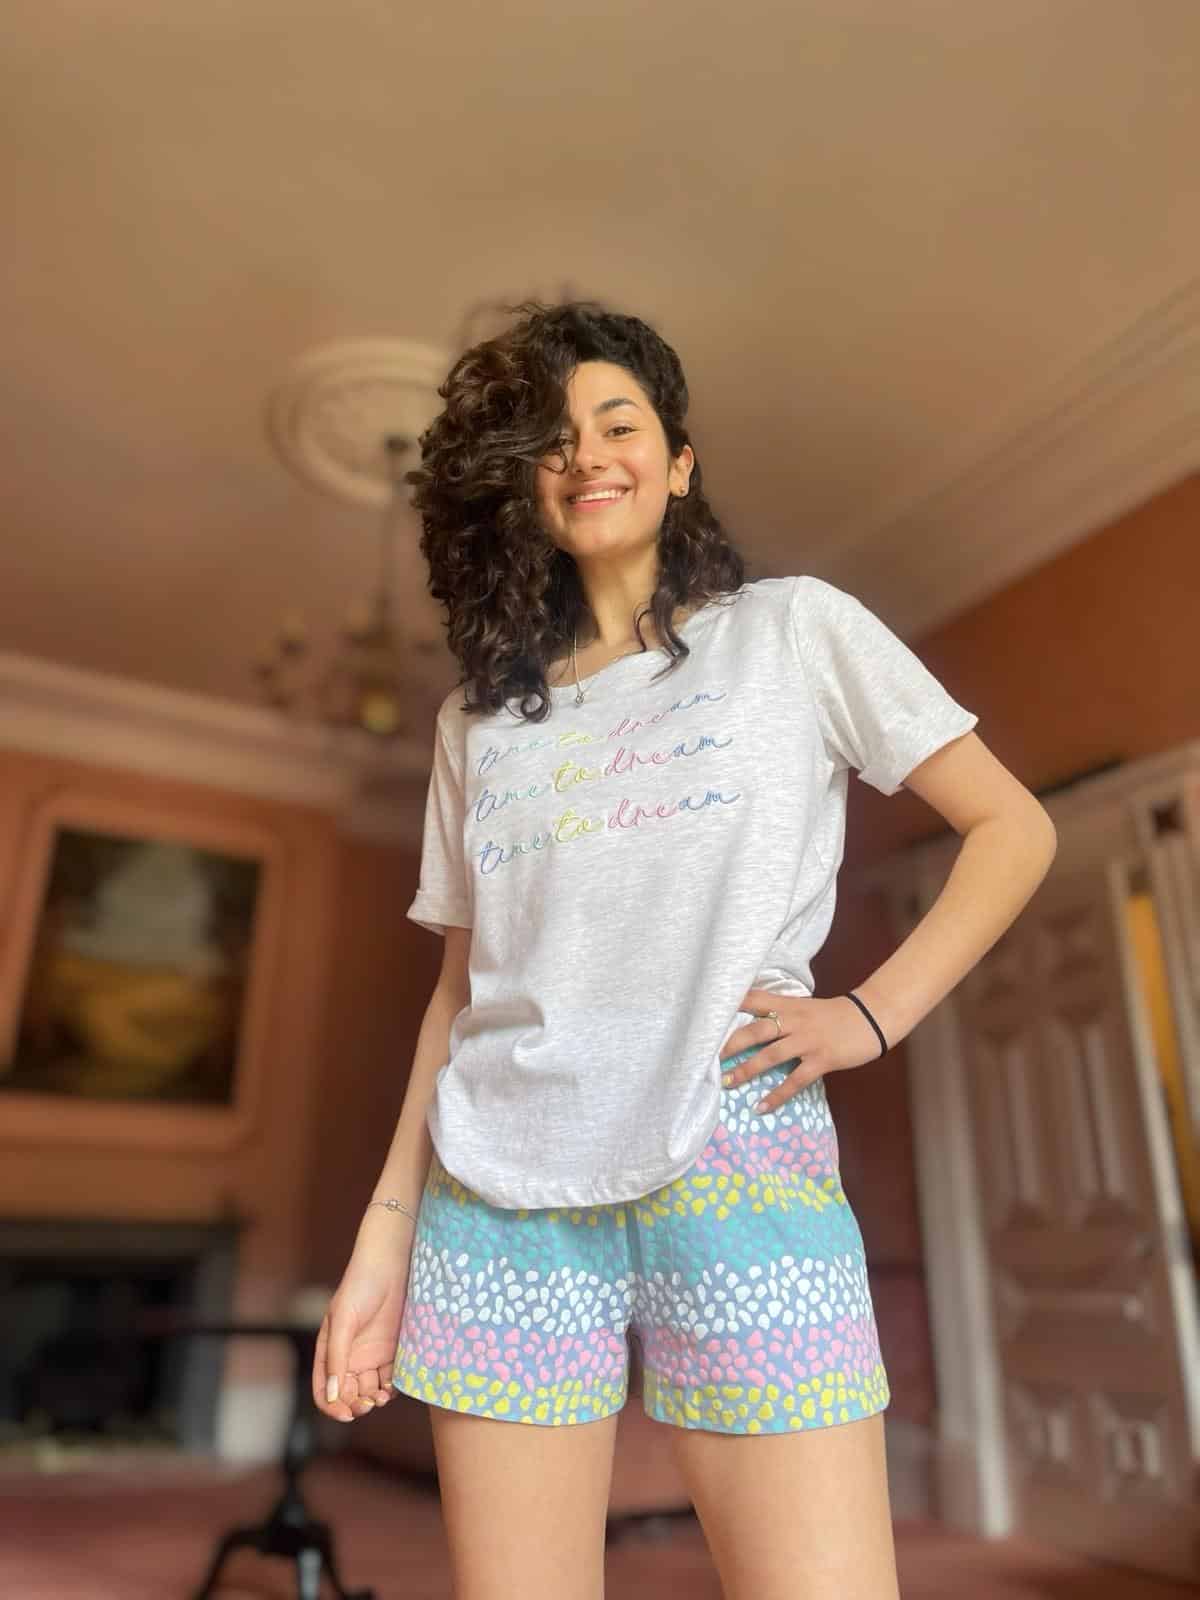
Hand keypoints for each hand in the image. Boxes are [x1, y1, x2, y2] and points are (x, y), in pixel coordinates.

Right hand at [312, 1229, 413, 1422]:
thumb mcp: (343, 1321)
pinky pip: (389, 1379)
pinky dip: (391, 1388)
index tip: (346, 1413)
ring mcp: (371, 1356)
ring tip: (382, 1396)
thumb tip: (333, 1395)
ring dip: (374, 1400)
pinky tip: (394, 1386)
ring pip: (369, 1391)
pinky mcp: (392, 1352)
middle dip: (356, 1405)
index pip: (325, 1390)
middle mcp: (349, 1358)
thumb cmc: (360, 1286)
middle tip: (368, 1403)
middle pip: (348, 1395)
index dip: (332, 1406)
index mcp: (330, 1352)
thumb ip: (337, 1358)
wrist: (391, 1265)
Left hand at [718, 989, 883, 1112]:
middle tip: (706, 1058)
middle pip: (755, 1030)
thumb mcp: (804, 1007)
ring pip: (771, 1055)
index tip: (705, 1014)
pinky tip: (761, 1108)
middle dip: (730, 1045)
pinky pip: (795, 1080)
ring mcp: (808, 1040)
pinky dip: (777, 1095)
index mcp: (788, 1005)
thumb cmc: (833, 1015)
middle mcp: (794, 1021)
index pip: (753, 999)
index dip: (729, 1005)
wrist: (870, 1017)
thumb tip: (751, 1025)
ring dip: (747, 1070)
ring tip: (727, 1084)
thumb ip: (780, 1013)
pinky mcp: (821, 1059)